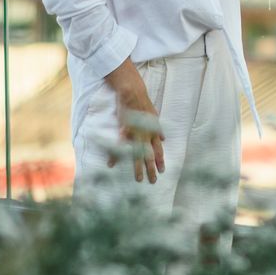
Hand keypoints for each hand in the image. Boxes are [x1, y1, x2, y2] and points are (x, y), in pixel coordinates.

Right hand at [105, 62, 165, 183]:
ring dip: (138, 168)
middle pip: (150, 155)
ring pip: (138, 154)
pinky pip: (120, 145)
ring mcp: (136, 133)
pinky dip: (115, 155)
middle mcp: (146, 134)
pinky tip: (112, 165)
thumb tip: (163, 138)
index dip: (160, 160)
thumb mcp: (154, 116)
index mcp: (153, 131)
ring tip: (138, 179)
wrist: (133, 92)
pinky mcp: (125, 130)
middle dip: (151, 169)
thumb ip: (157, 129)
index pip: (158, 149)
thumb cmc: (142, 103)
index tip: (162, 171)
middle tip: (153, 182)